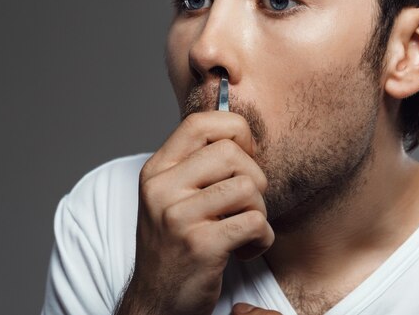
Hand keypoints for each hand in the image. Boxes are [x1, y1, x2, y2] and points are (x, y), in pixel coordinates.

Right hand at [115, 112, 274, 314]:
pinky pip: (256, 222)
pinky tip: (244, 250)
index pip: (200, 122)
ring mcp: (179, 217)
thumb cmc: (175, 244)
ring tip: (242, 230)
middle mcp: (162, 188)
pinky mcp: (201, 246)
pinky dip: (262, 239)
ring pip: (249, 187)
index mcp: (156, 170)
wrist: (156, 301)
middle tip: (246, 204)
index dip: (234, 130)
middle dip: (254, 177)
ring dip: (259, 212)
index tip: (244, 155)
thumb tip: (241, 131)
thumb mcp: (172, 196)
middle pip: (231, 153)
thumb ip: (196, 164)